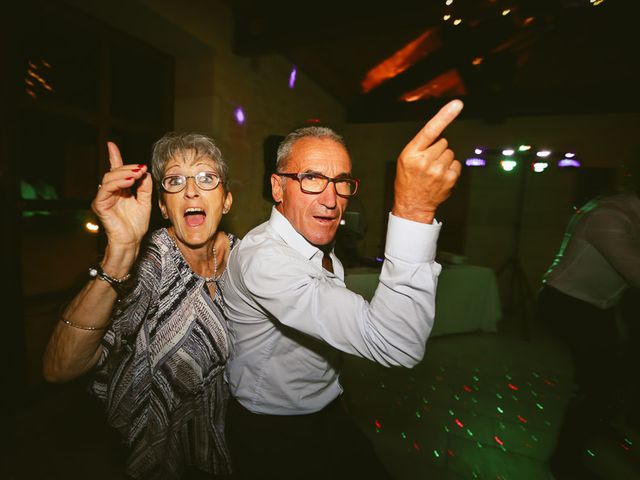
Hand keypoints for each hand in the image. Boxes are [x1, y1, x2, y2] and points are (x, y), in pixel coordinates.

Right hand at [91, 142, 152, 248]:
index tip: (111, 144)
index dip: (114, 157)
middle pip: (114, 173)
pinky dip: (118, 183)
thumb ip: (144, 187)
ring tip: (136, 174)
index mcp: (119, 190)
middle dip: (127, 168)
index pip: (116, 171)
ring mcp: (103, 198)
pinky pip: (106, 190)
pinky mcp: (100, 205)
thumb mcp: (145, 201)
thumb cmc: (137, 224)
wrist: (132, 240)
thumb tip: (144, 172)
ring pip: (109, 179)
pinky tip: (129, 182)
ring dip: (124, 174)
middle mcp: (110, 192)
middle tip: (140, 168)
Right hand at [392, 99, 463, 223]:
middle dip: (438, 149)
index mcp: (411, 153)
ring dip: (444, 159)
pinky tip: (440, 177)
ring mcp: (439, 171)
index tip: (457, 104)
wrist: (413, 204)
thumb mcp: (405, 159)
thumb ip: (421, 145)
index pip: (430, 130)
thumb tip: (440, 132)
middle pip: (443, 142)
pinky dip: (450, 169)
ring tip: (433, 170)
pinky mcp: (449, 178)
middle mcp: (425, 161)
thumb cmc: (408, 180)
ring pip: (450, 152)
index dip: (444, 115)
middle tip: (428, 162)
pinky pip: (456, 164)